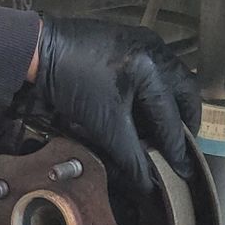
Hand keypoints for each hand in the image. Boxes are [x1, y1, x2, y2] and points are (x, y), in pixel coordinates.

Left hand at [30, 16, 200, 191]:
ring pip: (173, 79)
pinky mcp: (132, 39)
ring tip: (161, 132)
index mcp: (151, 69)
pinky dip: (156, 92)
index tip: (183, 172)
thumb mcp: (104, 123)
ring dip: (171, 106)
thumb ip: (131, 155)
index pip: (170, 118)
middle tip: (180, 146)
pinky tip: (144, 110)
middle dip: (186, 121)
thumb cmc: (69, 84)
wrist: (39, 49)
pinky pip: (157, 69)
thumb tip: (148, 185)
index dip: (175, 149)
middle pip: (186, 92)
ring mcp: (144, 41)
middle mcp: (156, 51)